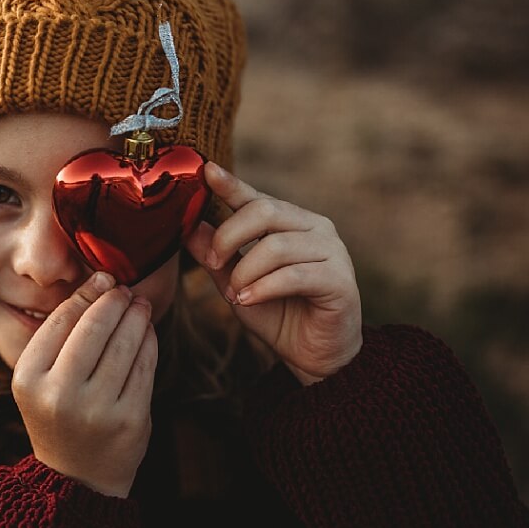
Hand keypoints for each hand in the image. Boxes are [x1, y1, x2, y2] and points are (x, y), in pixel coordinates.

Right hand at [12, 272, 156, 497]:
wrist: (75, 477)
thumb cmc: (58, 415)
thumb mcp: (40, 380)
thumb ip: (60, 338)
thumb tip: (99, 283)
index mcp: (28, 378)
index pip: (61, 320)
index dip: (87, 293)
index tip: (104, 278)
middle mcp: (59, 393)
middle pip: (95, 327)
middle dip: (115, 300)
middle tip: (126, 289)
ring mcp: (96, 408)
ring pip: (125, 344)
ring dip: (137, 317)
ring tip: (140, 305)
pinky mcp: (130, 419)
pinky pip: (144, 367)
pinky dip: (149, 342)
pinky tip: (147, 331)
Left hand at [183, 162, 361, 385]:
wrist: (314, 355)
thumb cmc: (277, 314)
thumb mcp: (235, 282)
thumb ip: (215, 255)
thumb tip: (187, 229)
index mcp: (290, 222)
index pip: (256, 198)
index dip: (231, 184)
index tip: (206, 172)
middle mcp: (315, 228)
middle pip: (265, 212)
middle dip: (229, 237)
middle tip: (214, 263)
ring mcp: (332, 251)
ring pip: (276, 246)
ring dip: (245, 272)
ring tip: (236, 295)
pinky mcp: (341, 280)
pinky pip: (295, 275)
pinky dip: (264, 288)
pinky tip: (249, 300)